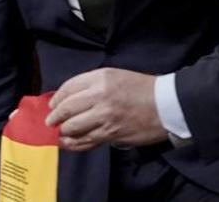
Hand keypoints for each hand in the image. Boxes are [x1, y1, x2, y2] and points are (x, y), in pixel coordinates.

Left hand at [44, 68, 166, 150]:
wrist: (167, 104)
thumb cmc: (142, 89)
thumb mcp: (115, 76)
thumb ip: (91, 85)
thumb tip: (68, 99)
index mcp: (100, 78)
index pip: (68, 88)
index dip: (56, 99)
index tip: (52, 105)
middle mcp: (99, 96)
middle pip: (66, 109)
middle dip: (54, 117)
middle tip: (50, 122)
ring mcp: (105, 117)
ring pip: (73, 127)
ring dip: (63, 132)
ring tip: (61, 133)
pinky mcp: (111, 134)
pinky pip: (86, 141)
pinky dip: (74, 144)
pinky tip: (69, 143)